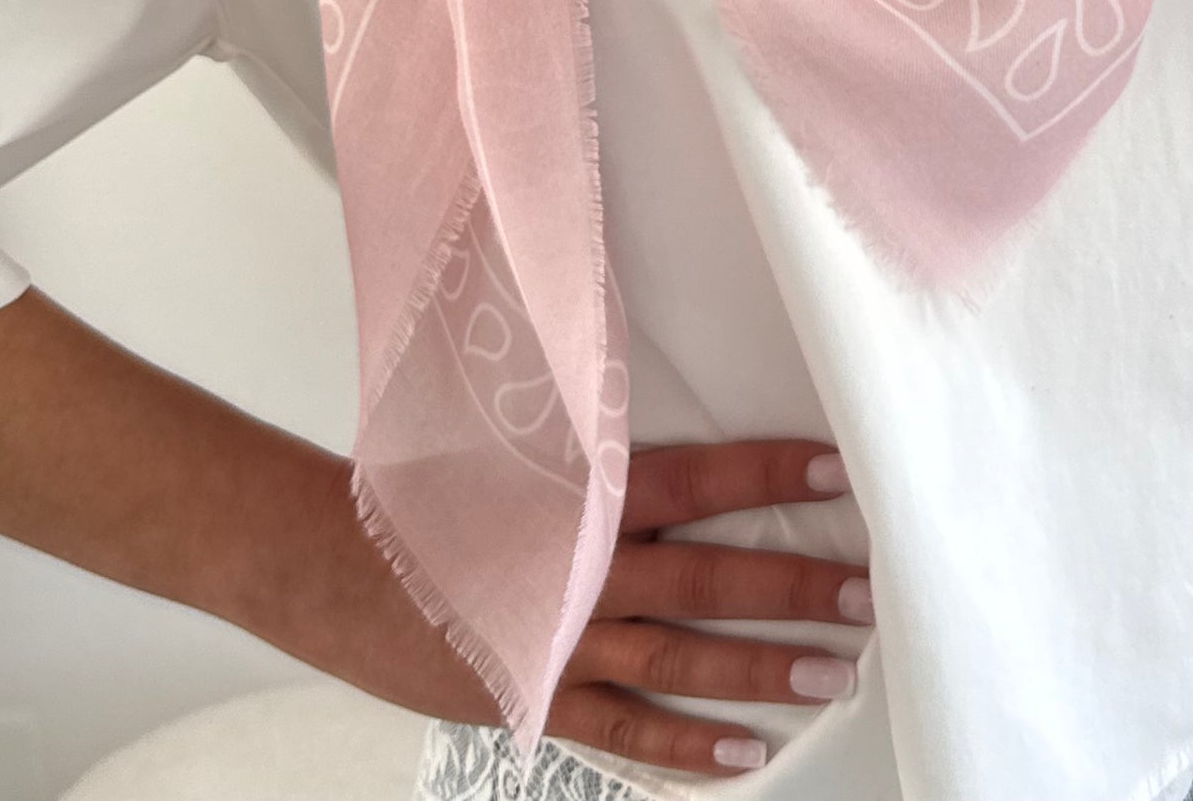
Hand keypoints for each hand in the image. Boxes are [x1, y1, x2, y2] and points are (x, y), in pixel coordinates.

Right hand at [289, 436, 871, 779]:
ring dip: (762, 668)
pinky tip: (748, 753)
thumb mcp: (513, 452)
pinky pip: (627, 730)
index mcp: (580, 498)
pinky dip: (689, 747)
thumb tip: (668, 439)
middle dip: (792, 584)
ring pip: (683, 660)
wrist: (326, 559)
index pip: (697, 479)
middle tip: (865, 591)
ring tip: (834, 670)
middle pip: (709, 577)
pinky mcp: (536, 697)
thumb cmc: (421, 491)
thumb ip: (592, 455)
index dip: (768, 469)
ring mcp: (561, 643)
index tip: (836, 465)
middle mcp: (583, 572)